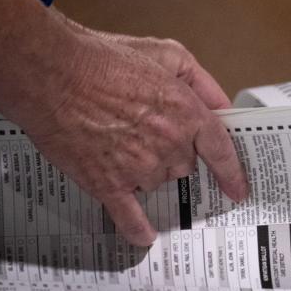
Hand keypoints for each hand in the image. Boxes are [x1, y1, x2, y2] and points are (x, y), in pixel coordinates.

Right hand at [22, 30, 248, 245]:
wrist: (53, 73)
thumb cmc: (105, 59)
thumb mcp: (168, 54)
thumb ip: (201, 82)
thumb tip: (221, 107)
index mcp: (187, 113)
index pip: (221, 151)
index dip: (232, 173)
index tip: (238, 190)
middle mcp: (169, 144)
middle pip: (185, 166)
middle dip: (173, 152)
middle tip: (146, 130)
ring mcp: (139, 167)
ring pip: (157, 182)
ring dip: (146, 170)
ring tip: (120, 143)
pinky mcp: (107, 183)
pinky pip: (128, 215)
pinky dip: (137, 228)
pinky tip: (145, 235)